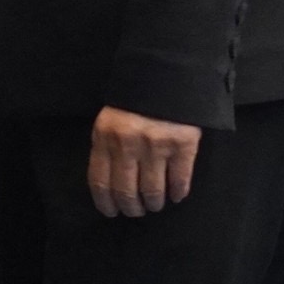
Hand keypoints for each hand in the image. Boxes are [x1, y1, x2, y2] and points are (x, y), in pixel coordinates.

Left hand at [87, 105, 201, 216]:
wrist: (167, 71)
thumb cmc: (135, 98)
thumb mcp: (110, 118)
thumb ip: (107, 146)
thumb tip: (109, 184)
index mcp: (105, 136)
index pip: (100, 181)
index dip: (106, 202)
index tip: (111, 212)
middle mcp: (128, 144)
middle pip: (126, 191)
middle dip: (132, 207)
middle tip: (137, 210)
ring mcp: (157, 145)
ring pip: (153, 191)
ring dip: (154, 203)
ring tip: (155, 204)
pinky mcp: (183, 144)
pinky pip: (180, 180)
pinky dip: (178, 192)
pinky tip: (176, 195)